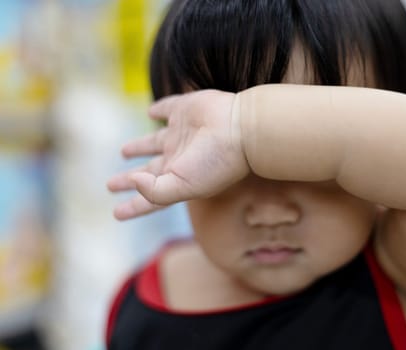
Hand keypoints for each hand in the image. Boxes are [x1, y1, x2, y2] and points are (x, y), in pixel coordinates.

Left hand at [107, 90, 248, 219]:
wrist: (240, 129)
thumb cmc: (216, 162)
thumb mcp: (184, 186)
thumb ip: (155, 191)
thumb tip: (132, 182)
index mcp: (178, 179)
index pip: (150, 196)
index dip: (133, 206)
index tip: (116, 214)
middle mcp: (178, 158)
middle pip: (147, 171)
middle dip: (129, 179)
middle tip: (110, 185)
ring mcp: (181, 134)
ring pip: (152, 143)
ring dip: (138, 148)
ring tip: (123, 152)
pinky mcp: (185, 110)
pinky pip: (166, 109)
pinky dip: (158, 110)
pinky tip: (151, 112)